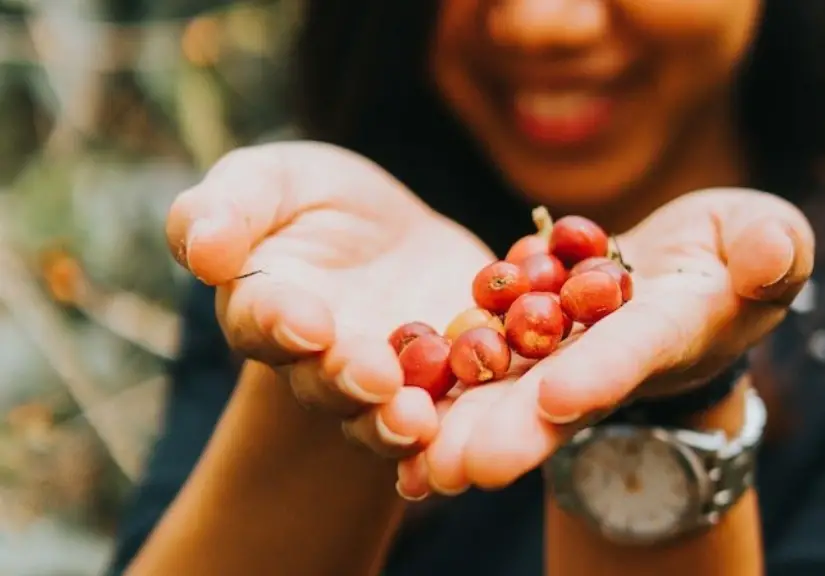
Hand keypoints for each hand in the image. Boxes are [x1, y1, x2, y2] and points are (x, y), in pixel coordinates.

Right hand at [165, 142, 493, 457]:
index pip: (264, 320)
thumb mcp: (269, 180)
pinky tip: (483, 432)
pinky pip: (454, 413)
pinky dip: (464, 428)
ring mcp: (387, 383)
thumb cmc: (313, 201)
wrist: (391, 237)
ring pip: (386, 415)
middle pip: (327, 382)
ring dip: (399, 423)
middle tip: (372, 378)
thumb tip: (200, 248)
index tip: (305, 321)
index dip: (280, 323)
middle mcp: (321, 362)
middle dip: (348, 381)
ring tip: (419, 421)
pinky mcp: (446, 387)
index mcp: (268, 310)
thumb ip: (225, 208)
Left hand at [414, 188, 813, 492]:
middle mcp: (608, 357)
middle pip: (557, 398)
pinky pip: (478, 361)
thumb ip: (774, 249)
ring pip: (506, 392)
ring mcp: (562, 353)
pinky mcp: (523, 338)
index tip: (561, 397)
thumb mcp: (766, 238)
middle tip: (457, 468)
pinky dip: (438, 389)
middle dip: (512, 433)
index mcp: (672, 330)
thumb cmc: (736, 251)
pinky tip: (385, 415)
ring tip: (409, 462)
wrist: (683, 272)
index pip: (637, 352)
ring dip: (460, 427)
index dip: (604, 374)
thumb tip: (773, 258)